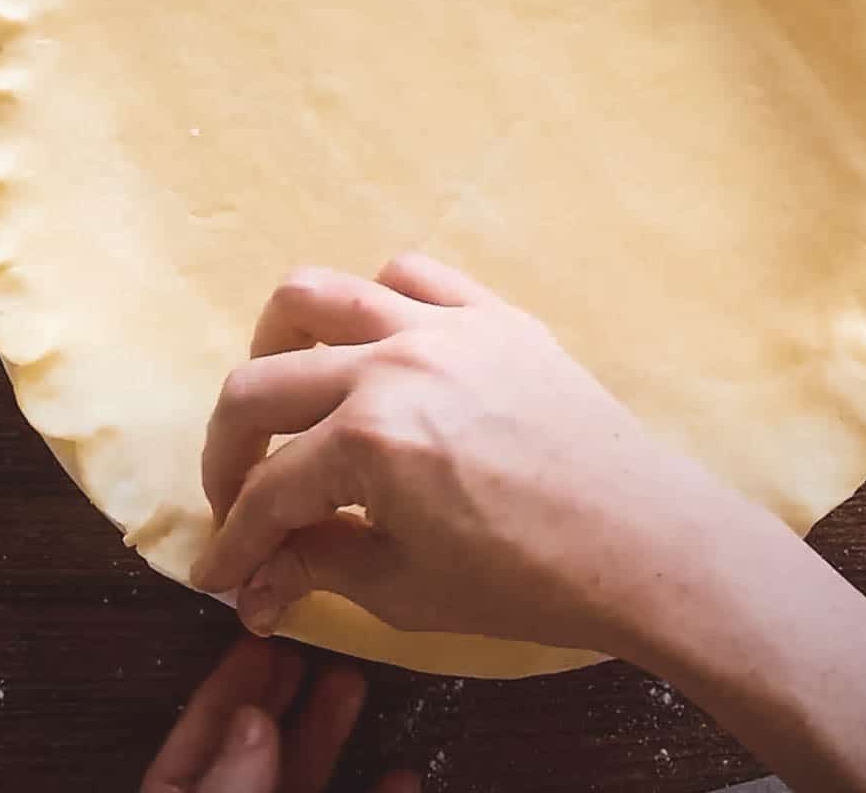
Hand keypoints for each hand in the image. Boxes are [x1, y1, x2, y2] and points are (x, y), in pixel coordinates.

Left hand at [141, 636, 417, 792]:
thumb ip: (229, 784)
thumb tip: (253, 715)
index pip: (194, 745)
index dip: (225, 688)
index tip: (258, 641)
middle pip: (256, 752)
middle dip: (284, 696)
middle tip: (313, 642)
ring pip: (305, 780)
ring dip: (330, 732)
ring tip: (354, 678)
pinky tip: (405, 773)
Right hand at [192, 254, 741, 652]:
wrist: (644, 544)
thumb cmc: (530, 580)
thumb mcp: (408, 590)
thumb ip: (318, 568)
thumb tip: (254, 583)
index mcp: (368, 441)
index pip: (266, 491)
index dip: (234, 543)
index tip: (222, 575)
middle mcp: (393, 365)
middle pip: (260, 385)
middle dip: (227, 451)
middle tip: (238, 499)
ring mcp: (446, 328)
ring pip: (317, 296)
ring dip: (278, 345)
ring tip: (284, 396)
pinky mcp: (494, 315)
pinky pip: (411, 276)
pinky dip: (374, 305)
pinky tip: (374, 352)